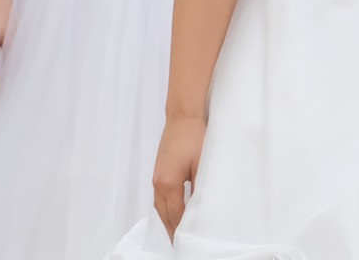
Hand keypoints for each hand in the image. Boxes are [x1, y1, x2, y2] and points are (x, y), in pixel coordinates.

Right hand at [152, 114, 205, 238]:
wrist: (183, 115)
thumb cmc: (193, 136)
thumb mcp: (201, 165)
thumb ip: (200, 188)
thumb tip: (201, 206)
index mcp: (168, 184)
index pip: (175, 215)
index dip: (180, 230)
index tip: (185, 242)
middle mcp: (158, 182)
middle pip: (163, 214)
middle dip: (170, 230)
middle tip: (178, 243)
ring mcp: (157, 176)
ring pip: (159, 206)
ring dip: (166, 219)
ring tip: (175, 231)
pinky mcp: (159, 170)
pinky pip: (159, 196)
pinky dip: (165, 207)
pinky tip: (172, 209)